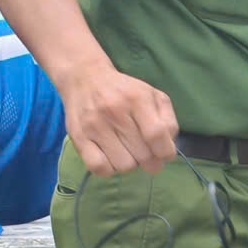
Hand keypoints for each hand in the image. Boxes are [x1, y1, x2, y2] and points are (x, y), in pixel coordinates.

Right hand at [63, 64, 178, 175]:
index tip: (165, 154)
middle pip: (142, 155)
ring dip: (130, 163)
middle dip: (150, 160)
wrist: (85, 78)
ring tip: (126, 150)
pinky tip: (111, 157)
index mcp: (137, 98)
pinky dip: (109, 169)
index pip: (156, 135)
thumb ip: (168, 121)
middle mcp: (114, 111)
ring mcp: (94, 125)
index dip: (166, 152)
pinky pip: (99, 168)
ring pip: (123, 165)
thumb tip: (168, 147)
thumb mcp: (153, 96)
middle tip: (145, 152)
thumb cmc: (125, 91)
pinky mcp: (79, 137)